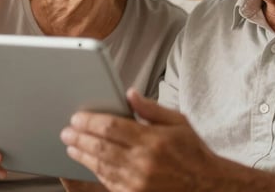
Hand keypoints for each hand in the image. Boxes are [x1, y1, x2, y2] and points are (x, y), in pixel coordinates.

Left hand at [60, 89, 223, 191]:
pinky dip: (96, 171)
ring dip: (83, 155)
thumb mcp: (178, 123)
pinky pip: (110, 182)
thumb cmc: (193, 153)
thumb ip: (151, 108)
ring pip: (101, 166)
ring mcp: (138, 182)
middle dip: (80, 138)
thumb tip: (130, 93)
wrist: (208, 186)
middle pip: (101, 147)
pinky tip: (89, 164)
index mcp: (153, 140)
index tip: (77, 117)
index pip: (112, 127)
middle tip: (67, 131)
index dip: (90, 121)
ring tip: (71, 146)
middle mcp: (143, 162)